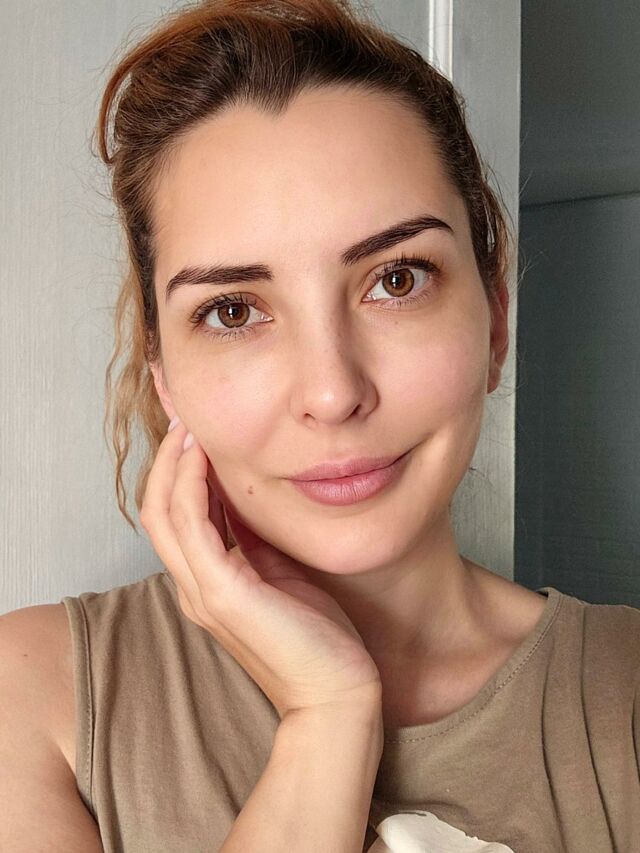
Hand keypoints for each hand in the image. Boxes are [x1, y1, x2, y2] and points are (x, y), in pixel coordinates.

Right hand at [140, 419, 382, 719]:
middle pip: (156, 510)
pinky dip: (191, 484)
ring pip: (165, 513)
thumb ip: (256, 544)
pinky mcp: (223, 593)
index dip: (176, 472)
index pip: (174, 518)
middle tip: (182, 416)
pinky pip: (193, 525)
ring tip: (189, 425)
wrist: (336, 692)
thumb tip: (248, 503)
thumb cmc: (317, 638)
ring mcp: (203, 591)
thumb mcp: (281, 577)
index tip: (192, 432)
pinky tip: (204, 455)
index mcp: (207, 584)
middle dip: (167, 459)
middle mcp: (193, 587)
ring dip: (174, 463)